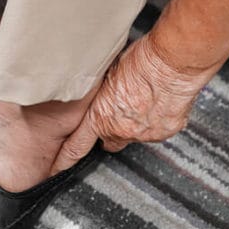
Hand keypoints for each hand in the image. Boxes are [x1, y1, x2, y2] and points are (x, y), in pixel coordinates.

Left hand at [51, 34, 216, 172]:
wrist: (172, 62)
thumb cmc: (139, 61)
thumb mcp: (105, 75)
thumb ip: (99, 94)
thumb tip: (97, 95)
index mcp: (100, 117)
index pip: (77, 145)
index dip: (65, 158)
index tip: (57, 168)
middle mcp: (122, 130)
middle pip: (111, 141)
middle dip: (112, 131)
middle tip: (118, 112)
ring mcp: (145, 133)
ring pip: (136, 135)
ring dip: (136, 123)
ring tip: (143, 99)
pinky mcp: (166, 131)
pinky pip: (158, 130)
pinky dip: (157, 120)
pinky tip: (158, 101)